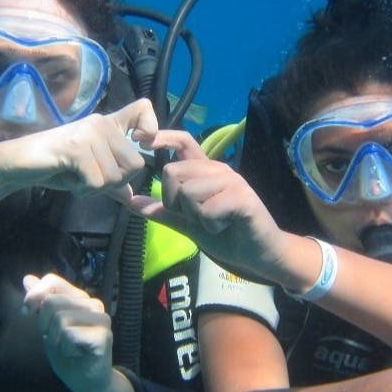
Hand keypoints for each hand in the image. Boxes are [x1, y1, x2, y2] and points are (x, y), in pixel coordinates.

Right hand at [0, 98, 157, 200]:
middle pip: (136, 164)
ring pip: (116, 178)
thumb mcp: (88, 175)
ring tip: (74, 176)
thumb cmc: (54, 167)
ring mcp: (89, 133)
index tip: (138, 143)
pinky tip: (67, 178)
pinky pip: (96, 182)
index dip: (151, 129)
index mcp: (108, 124)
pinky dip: (82, 190)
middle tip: (89, 178)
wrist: (17, 164)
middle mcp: (102, 123)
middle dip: (115, 182)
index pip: (144, 108)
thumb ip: (110, 183)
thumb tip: (130, 196)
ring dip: (94, 188)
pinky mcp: (76, 148)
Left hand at [21, 273, 134, 391]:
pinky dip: (66, 349)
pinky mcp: (103, 335)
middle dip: (44, 325)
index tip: (27, 314)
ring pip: (60, 319)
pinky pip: (69, 335)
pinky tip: (77, 354)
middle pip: (51, 302)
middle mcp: (93, 304)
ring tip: (67, 348)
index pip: (52, 280)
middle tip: (55, 340)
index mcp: (79, 298)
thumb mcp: (47, 326)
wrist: (86, 382)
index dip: (34, 296)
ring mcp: (101, 319)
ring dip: (55, 340)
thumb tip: (27, 278)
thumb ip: (40, 302)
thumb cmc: (68, 353)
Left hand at [127, 130, 285, 276]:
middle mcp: (218, 170)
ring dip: (195, 216)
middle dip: (174, 201)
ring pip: (188, 192)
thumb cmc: (227, 236)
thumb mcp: (188, 224)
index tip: (140, 140)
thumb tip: (131, 201)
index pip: (183, 142)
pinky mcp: (242, 198)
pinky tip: (225, 227)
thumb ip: (162, 212)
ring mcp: (232, 182)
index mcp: (205, 171)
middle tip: (194, 216)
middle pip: (173, 172)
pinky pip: (207, 210)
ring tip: (214, 222)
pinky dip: (211, 225)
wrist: (260, 254)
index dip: (162, 137)